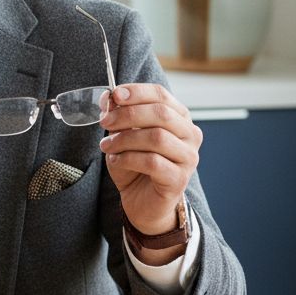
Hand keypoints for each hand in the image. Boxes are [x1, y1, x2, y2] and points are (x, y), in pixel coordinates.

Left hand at [99, 84, 201, 237]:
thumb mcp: (122, 136)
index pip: (161, 96)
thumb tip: (108, 97)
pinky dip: (128, 159)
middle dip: (128, 115)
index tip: (114, 95)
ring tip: (106, 146)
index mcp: (179, 118)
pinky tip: (116, 161)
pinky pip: (153, 162)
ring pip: (157, 138)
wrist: (142, 202)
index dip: (137, 92)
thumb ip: (118, 116)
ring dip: (125, 139)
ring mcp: (188, 158)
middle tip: (105, 122)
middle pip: (161, 114)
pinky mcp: (179, 179)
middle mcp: (190, 135)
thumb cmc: (135, 166)